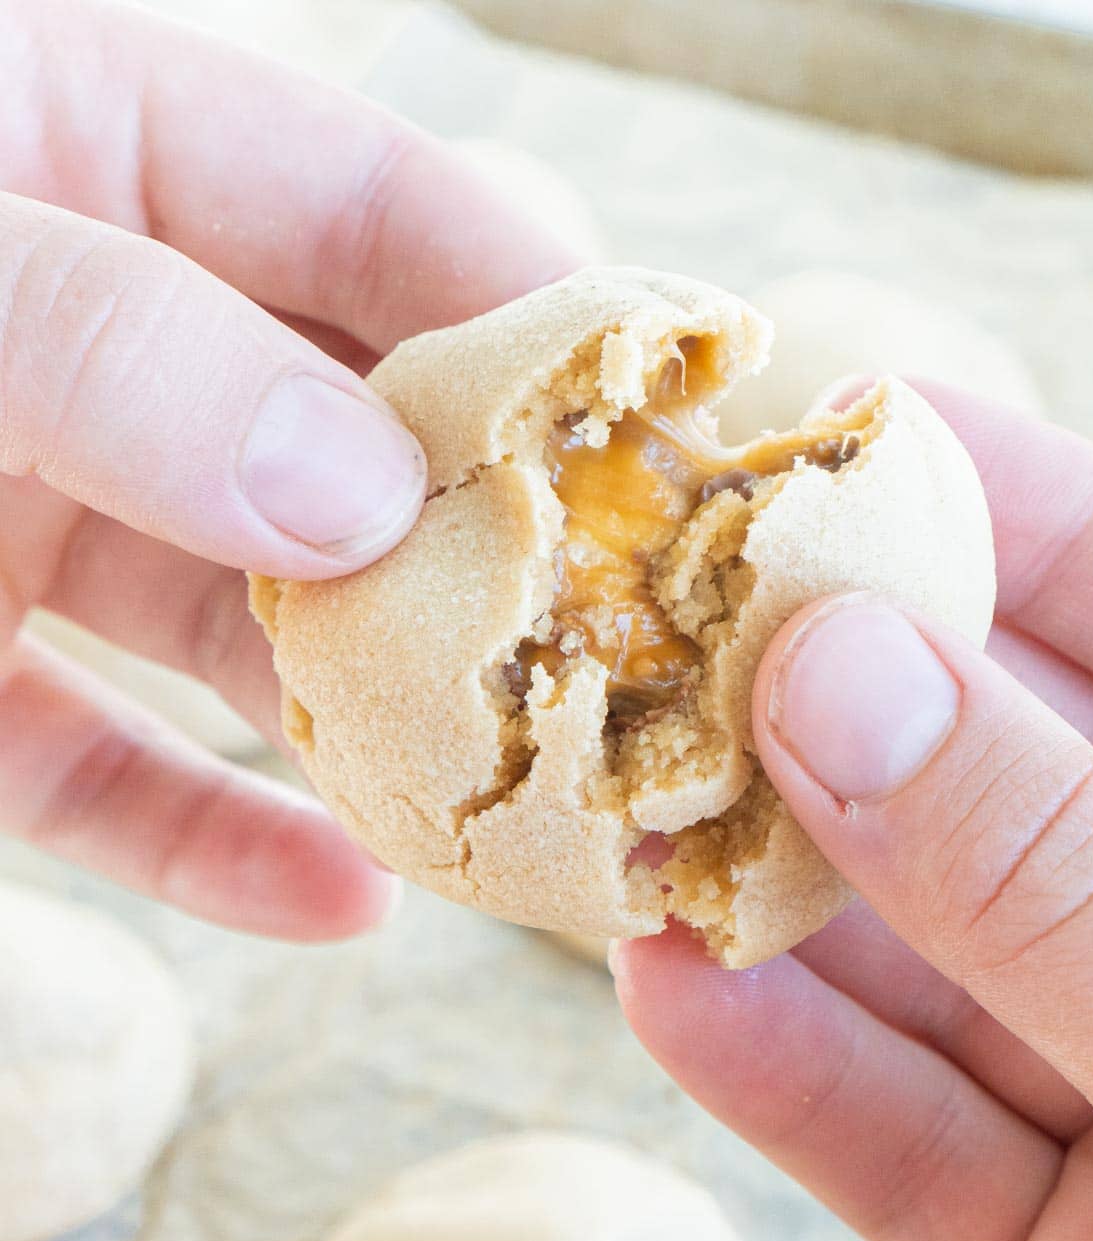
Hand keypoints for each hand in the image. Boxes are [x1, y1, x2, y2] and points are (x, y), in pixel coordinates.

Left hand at [0, 0, 573, 937]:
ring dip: (380, 722)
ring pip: (242, 630)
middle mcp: (71, 336)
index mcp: (75, 133)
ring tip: (530, 809)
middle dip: (488, 553)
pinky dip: (214, 842)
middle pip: (336, 444)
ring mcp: (8, 516)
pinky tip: (346, 900)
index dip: (524, 316)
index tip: (672, 435)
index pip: (361, 208)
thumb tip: (370, 482)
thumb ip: (111, 341)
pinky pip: (101, 774)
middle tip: (636, 660)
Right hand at [615, 392, 1092, 1240]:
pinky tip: (668, 995)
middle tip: (674, 620)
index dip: (1032, 521)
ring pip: (946, 974)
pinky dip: (787, 1077)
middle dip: (857, 713)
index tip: (847, 427)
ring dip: (787, 902)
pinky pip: (904, 1152)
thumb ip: (1054, 878)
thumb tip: (841, 662)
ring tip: (628, 812)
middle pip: (1039, 798)